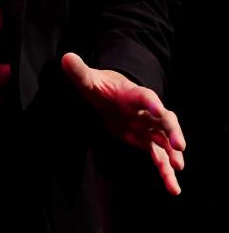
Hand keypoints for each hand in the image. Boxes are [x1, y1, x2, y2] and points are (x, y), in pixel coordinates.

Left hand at [61, 51, 185, 194]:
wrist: (109, 96)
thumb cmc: (100, 87)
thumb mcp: (89, 80)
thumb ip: (80, 72)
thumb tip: (66, 58)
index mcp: (133, 94)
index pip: (145, 96)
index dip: (151, 103)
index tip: (159, 110)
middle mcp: (146, 111)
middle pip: (165, 119)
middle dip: (172, 131)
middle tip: (179, 145)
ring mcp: (149, 127)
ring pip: (165, 141)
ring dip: (173, 154)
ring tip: (178, 169)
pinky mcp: (146, 141)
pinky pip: (159, 157)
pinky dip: (166, 172)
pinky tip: (173, 188)